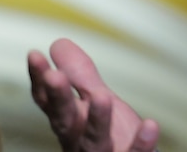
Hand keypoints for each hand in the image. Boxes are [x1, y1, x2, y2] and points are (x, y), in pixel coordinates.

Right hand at [28, 38, 159, 151]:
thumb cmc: (112, 135)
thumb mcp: (95, 101)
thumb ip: (80, 76)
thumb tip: (58, 44)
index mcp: (71, 122)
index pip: (51, 101)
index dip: (41, 80)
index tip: (36, 55)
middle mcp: (80, 140)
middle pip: (65, 120)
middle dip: (59, 99)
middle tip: (54, 76)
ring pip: (95, 139)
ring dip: (97, 119)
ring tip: (101, 97)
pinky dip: (141, 143)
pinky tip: (150, 125)